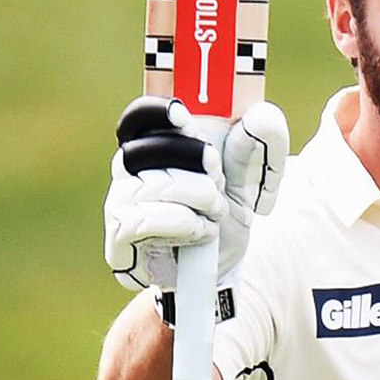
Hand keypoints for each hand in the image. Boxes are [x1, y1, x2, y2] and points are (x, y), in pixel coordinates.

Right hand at [103, 99, 288, 292]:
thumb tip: (261, 116)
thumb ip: (260, 145)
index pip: (137, 118)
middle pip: (145, 148)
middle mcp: (128, 172)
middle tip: (218, 176)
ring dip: (197, 196)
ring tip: (215, 211)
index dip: (153, 112)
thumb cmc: (225, 212)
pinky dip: (183, 223)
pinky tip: (201, 232)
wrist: (220, 267)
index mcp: (154, 146)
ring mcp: (119, 205)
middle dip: (192, 159)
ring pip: (152, 184)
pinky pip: (144, 220)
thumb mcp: (251, 178)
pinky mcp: (118, 240)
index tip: (183, 114)